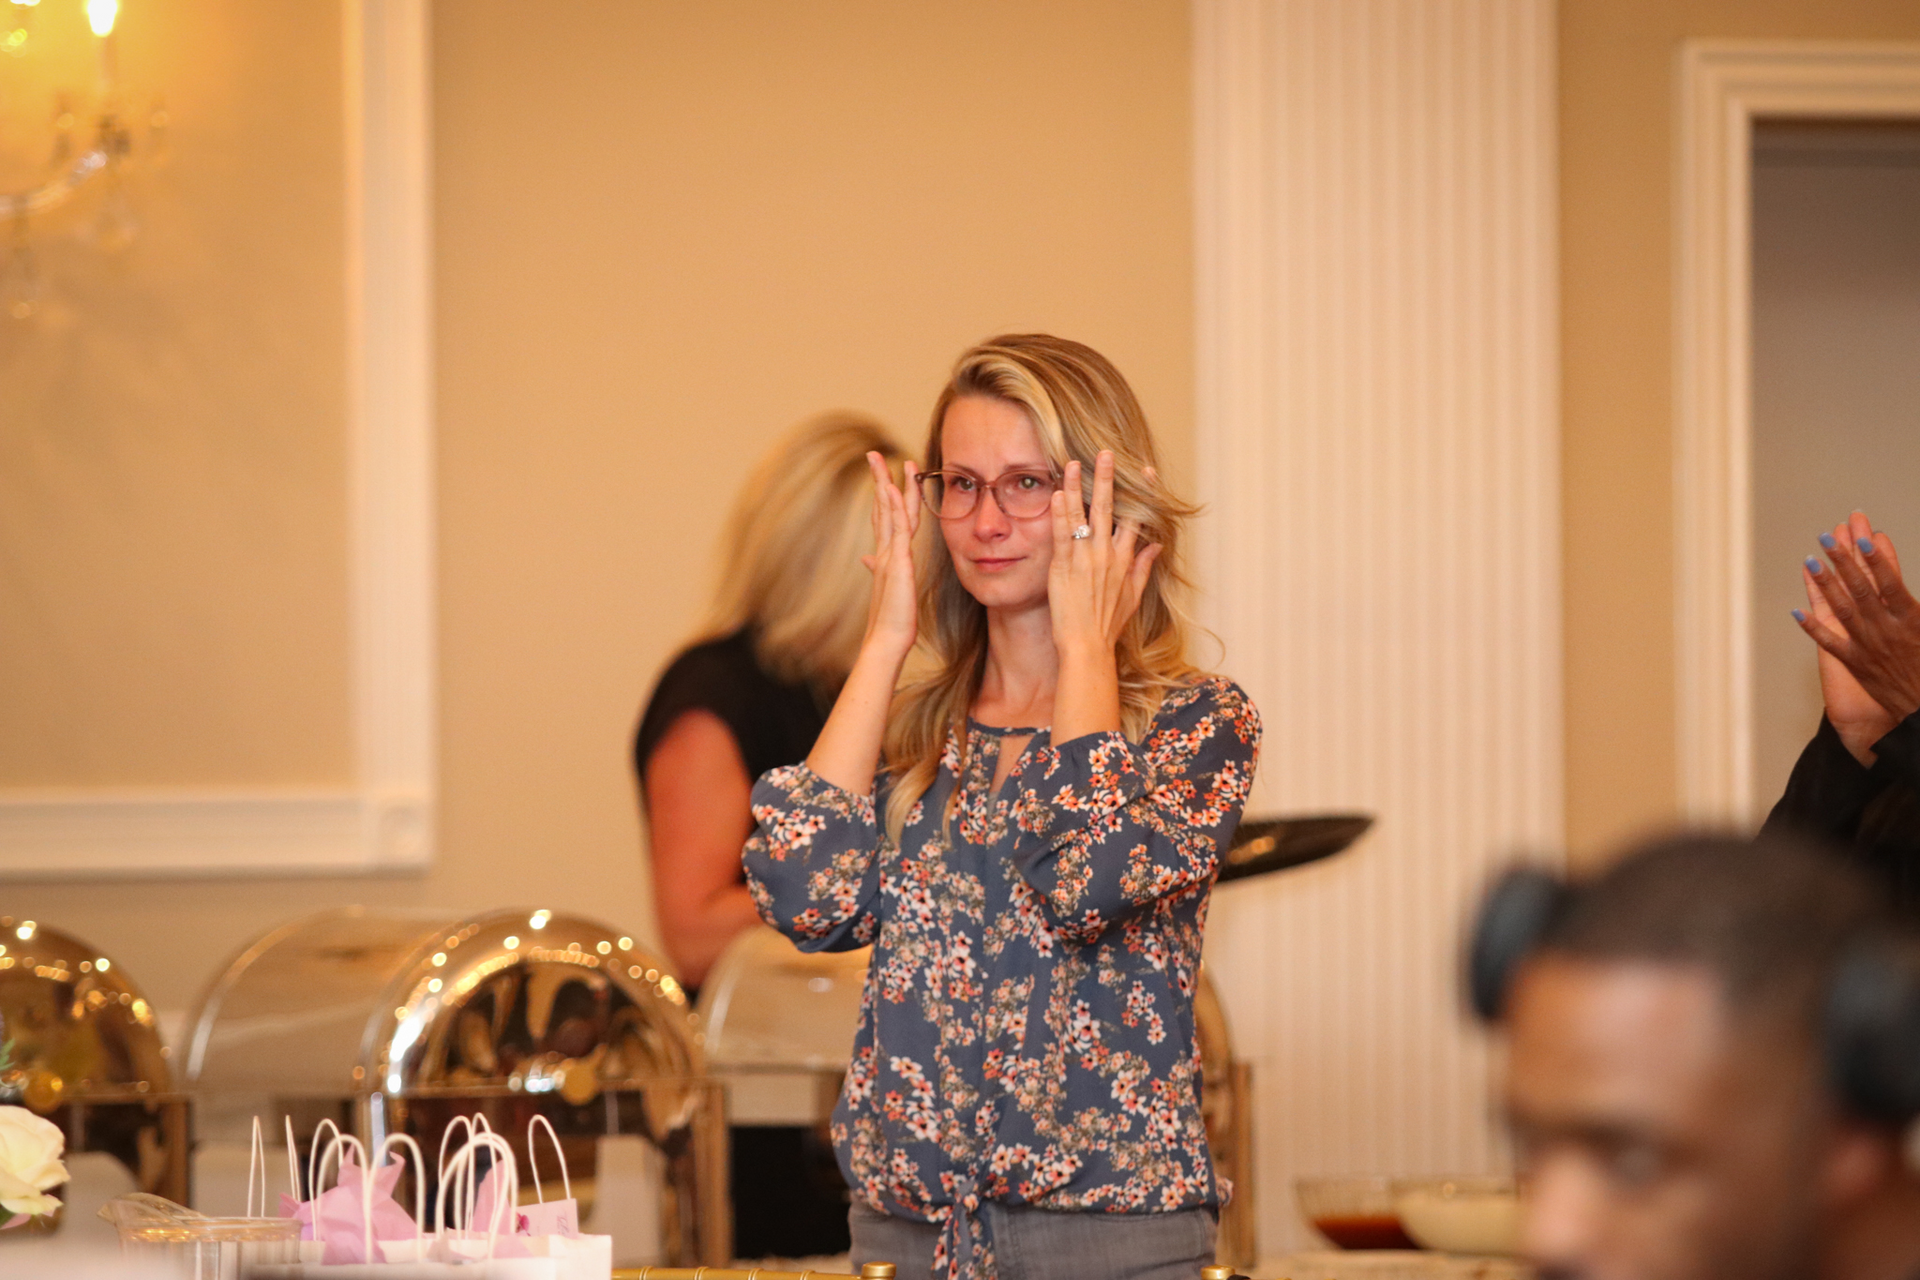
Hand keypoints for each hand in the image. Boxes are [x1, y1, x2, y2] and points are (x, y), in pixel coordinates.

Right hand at [858, 450, 921, 657]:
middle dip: (879, 479)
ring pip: (888, 512)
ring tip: (879, 459)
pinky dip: (891, 507)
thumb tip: (867, 559)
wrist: (886, 639)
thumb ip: (879, 569)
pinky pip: (896, 529)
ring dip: (885, 483)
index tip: (884, 474)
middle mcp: (886, 550)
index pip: (885, 516)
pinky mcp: (897, 563)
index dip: (884, 493)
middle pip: (882, 506)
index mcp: (887, 555)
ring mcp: (890, 555)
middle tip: (872, 455)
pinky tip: (889, 489)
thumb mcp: (889, 588)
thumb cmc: (891, 619)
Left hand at [1047, 450, 1160, 662]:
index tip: (1144, 471)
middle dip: (1107, 478)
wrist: (1087, 646)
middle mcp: (1107, 554)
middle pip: (1108, 508)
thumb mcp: (1133, 596)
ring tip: (1072, 463)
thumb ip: (1144, 567)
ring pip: (1082, 515)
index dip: (1139, 493)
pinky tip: (1058, 493)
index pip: (1135, 517)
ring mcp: (1086, 559)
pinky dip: (1060, 513)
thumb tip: (1156, 545)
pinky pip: (1062, 534)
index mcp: (1125, 560)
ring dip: (1078, 486)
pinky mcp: (1064, 566)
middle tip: (1106, 453)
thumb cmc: (1107, 625)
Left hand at [1795, 511, 1919, 761]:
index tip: (1864, 537)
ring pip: (1842, 610)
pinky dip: (1812, 627)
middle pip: (1861, 589)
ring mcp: (1868, 645)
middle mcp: (1886, 629)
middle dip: (1843, 561)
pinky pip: (1830, 642)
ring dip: (1825, 585)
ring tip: (1810, 560)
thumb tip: (1895, 582)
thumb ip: (1911, 604)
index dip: (1876, 560)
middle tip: (1826, 537)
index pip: (1890, 583)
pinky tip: (1796, 611)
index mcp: (1910, 618)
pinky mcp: (1855, 662)